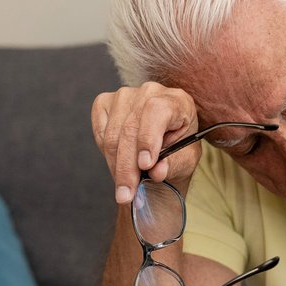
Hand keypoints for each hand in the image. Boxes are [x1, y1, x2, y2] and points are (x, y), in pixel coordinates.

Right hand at [90, 82, 200, 203]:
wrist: (163, 149)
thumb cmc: (179, 152)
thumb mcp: (184, 162)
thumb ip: (173, 165)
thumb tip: (157, 171)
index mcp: (178, 100)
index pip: (157, 111)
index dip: (148, 138)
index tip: (145, 165)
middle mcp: (151, 91)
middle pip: (131, 128)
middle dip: (128, 166)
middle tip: (127, 194)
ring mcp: (126, 94)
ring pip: (113, 134)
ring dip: (116, 165)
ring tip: (124, 187)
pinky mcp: (106, 102)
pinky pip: (100, 131)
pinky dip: (106, 153)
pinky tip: (118, 164)